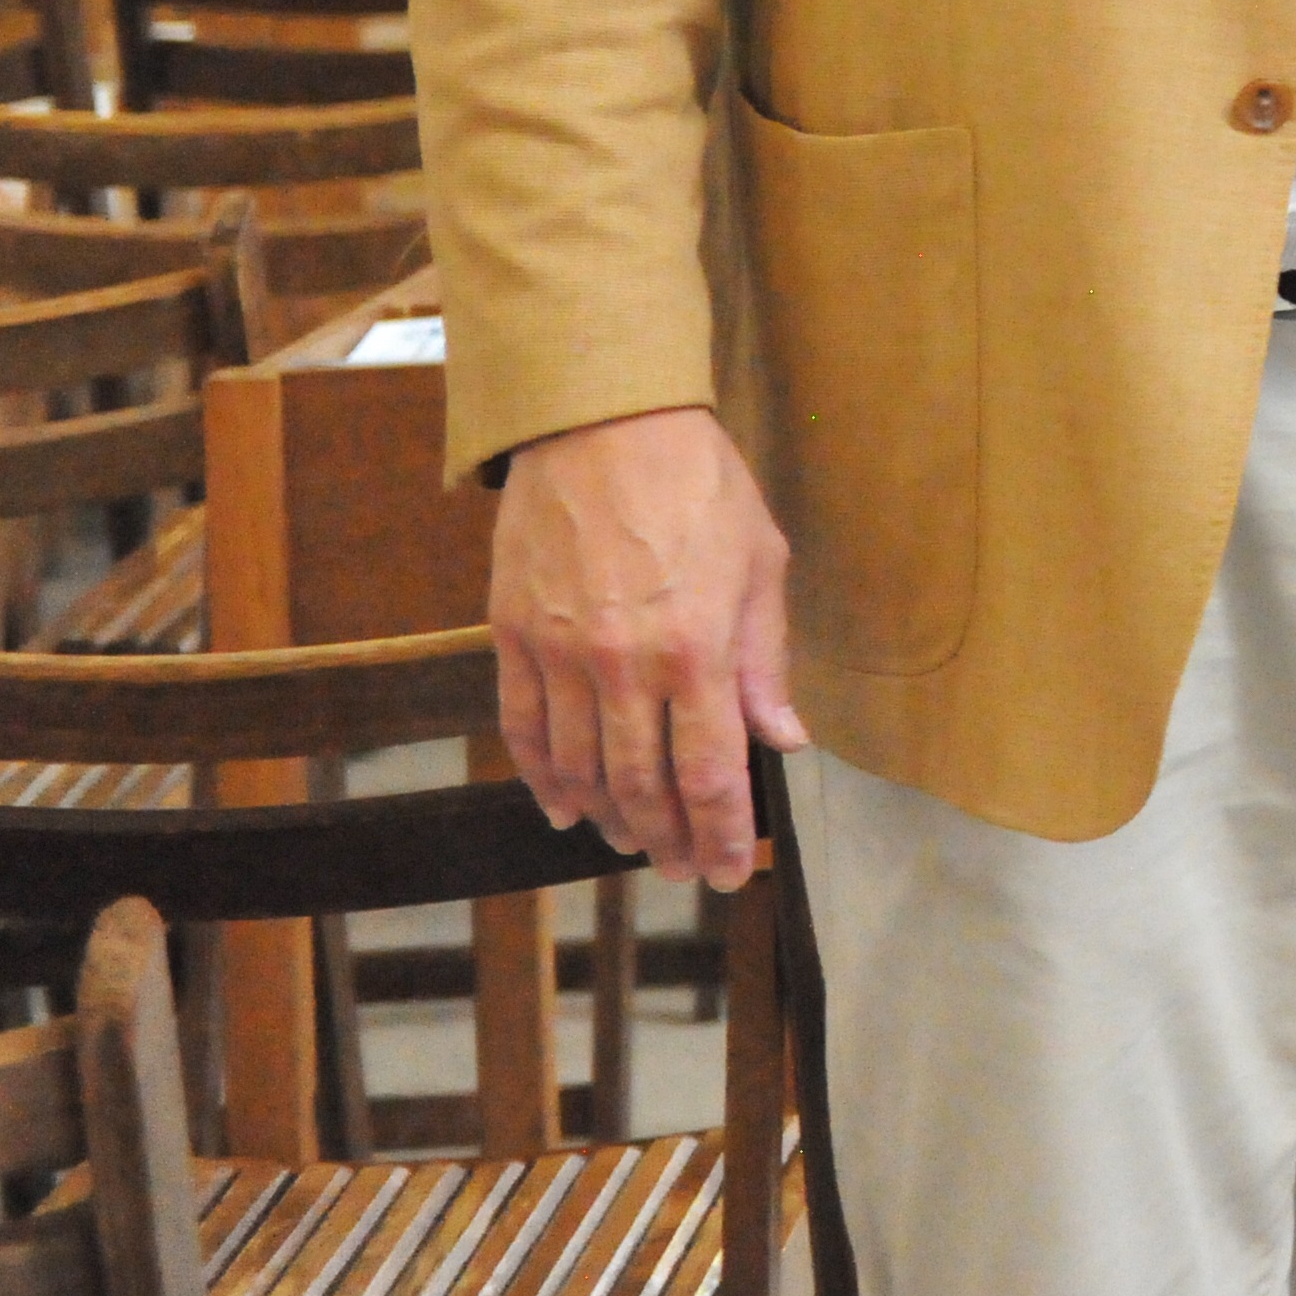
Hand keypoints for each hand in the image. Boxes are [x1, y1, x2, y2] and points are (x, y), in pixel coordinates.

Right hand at [493, 405, 805, 889]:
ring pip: (579, 769)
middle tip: (681, 868)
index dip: (720, 834)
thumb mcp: (761, 562)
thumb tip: (783, 737)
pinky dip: (542, 778)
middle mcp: (624, 666)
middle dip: (665, 839)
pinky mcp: (512, 637)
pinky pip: (523, 729)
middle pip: (642, 786)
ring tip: (632, 841)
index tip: (725, 871)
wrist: (603, 424)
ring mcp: (560, 654)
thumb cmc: (698, 484)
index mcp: (698, 649)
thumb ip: (766, 659)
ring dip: (607, 817)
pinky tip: (563, 806)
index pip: (710, 773)